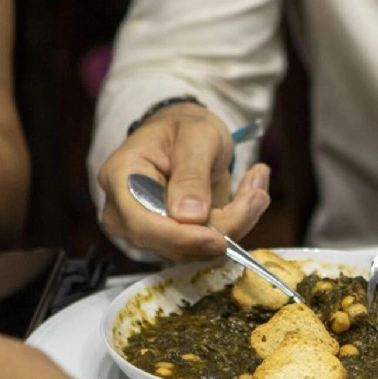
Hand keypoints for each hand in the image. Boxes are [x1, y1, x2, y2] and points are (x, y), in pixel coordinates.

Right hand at [97, 103, 270, 261]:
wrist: (188, 137)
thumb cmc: (185, 129)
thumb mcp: (196, 137)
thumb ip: (191, 174)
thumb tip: (190, 217)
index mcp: (121, 178)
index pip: (141, 224)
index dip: (179, 237)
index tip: (217, 239)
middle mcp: (127, 212)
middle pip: (170, 243)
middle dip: (220, 227)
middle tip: (257, 196)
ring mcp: (151, 230)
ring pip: (195, 250)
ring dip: (235, 223)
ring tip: (257, 185)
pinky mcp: (177, 241)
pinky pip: (208, 246)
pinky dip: (236, 225)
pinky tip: (252, 195)